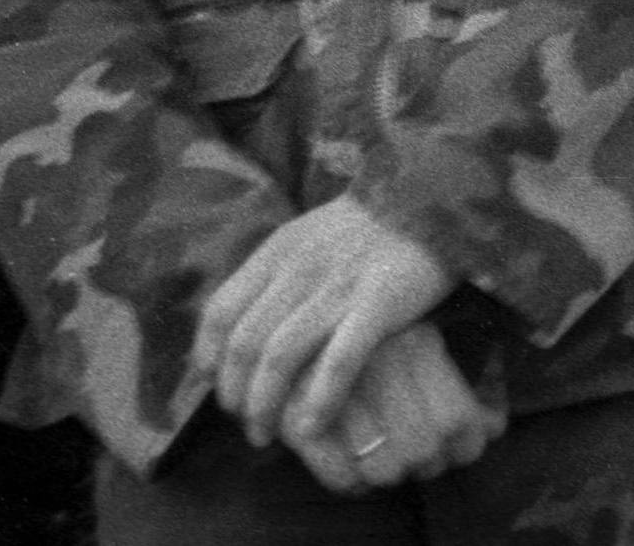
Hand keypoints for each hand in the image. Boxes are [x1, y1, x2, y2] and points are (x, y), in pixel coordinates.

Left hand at [188, 197, 455, 451]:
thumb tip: (244, 324)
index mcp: (275, 253)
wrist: (424, 199)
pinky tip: (311, 426)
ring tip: (268, 434)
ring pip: (280, 356)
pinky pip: (338, 361)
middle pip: (246, 343)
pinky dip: (319, 399)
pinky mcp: (376, 306)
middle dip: (236, 393)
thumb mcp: (305, 236)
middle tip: (245, 422)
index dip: (209, 357)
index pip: (221, 312)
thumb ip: (275, 275)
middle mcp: (297, 272)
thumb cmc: (363, 227)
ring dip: (266, 404)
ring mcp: (335, 290)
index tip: (216, 387)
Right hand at [283, 320, 502, 495]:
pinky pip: (338, 475)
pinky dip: (348, 482)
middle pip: (424, 451)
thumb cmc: (381, 326)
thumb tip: (494, 426)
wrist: (293, 292)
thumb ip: (476, 373)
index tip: (460, 445)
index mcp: (415, 335)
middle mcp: (377, 359)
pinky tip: (351, 469)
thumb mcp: (432, 329)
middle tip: (419, 455)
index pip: (459, 420)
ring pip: (384, 469)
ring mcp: (334, 386)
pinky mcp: (293, 409)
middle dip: (426, 465)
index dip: (466, 446)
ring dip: (388, 475)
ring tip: (386, 459)